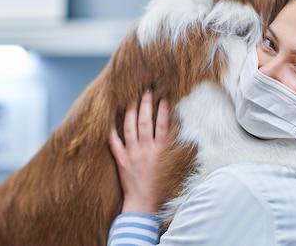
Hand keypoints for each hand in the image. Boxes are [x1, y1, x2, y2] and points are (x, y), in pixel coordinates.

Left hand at [109, 90, 170, 213]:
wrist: (143, 204)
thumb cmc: (162, 187)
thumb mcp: (175, 167)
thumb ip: (178, 150)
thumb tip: (185, 135)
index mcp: (161, 151)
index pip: (163, 124)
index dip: (163, 109)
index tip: (164, 97)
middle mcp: (146, 149)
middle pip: (146, 121)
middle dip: (146, 104)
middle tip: (146, 90)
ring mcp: (132, 154)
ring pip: (130, 128)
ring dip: (131, 112)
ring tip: (131, 99)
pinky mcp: (121, 160)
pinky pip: (114, 143)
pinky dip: (111, 131)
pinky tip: (110, 120)